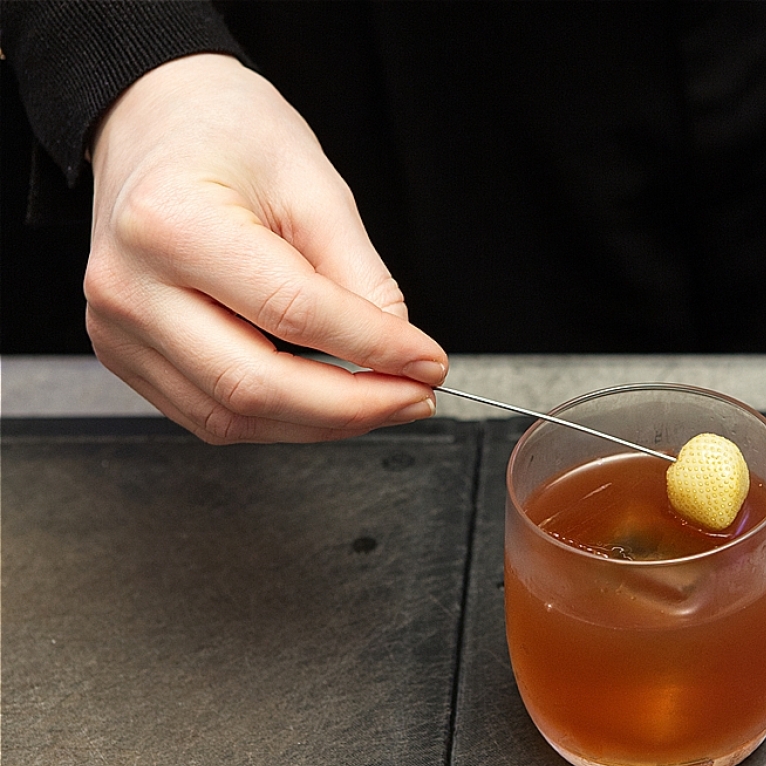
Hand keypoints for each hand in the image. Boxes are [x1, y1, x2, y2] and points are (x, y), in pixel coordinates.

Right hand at [86, 53, 447, 442]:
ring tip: (381, 400)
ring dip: (320, 423)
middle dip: (352, 407)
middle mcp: (130, 286)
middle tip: (415, 397)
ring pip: (233, 417)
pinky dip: (281, 420)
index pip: (294, 313)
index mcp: (172, 223)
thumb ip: (360, 277)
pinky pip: (211, 416)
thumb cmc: (228, 135)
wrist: (154, 121)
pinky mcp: (126, 356)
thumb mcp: (314, 185)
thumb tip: (398, 354)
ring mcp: (117, 330)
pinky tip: (325, 400)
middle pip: (255, 386)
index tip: (429, 362)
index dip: (374, 348)